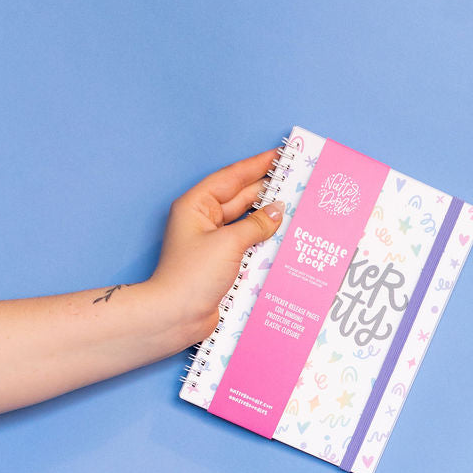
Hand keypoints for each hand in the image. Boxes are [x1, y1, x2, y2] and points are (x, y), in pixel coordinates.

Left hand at [146, 150, 284, 345]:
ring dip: (268, 217)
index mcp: (197, 206)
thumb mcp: (228, 243)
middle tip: (295, 180)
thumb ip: (256, 225)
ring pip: (246, 223)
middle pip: (240, 198)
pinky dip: (264, 241)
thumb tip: (278, 211)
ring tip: (296, 207)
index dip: (257, 166)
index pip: (232, 178)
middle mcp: (204, 221)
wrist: (176, 316)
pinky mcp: (222, 264)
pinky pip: (247, 245)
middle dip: (267, 190)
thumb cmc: (192, 275)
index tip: (280, 155)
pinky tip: (284, 238)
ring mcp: (213, 243)